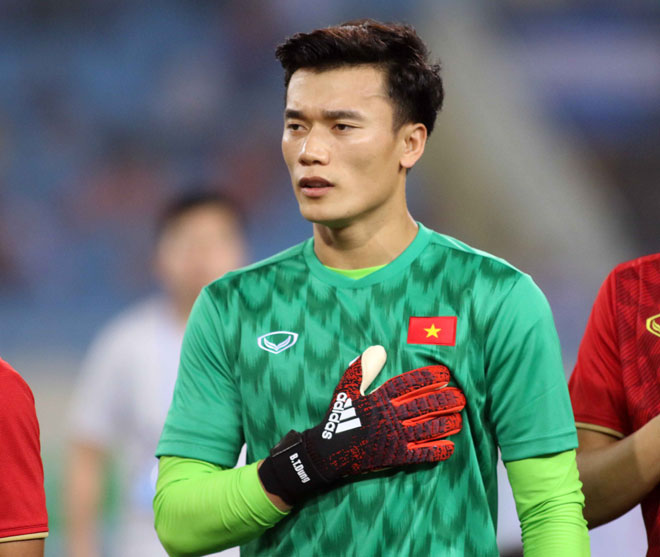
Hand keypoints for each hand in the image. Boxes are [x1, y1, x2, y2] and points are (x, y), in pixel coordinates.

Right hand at [258, 346, 465, 504]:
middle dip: (444, 400)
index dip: (428, 377)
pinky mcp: (394, 457)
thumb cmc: (337, 418)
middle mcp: (389, 416)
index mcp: (378, 398)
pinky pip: (420, 454)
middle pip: (423, 405)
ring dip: (445, 423)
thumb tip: (379, 349)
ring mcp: (393, 437)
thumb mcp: (345, 390)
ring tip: (459, 417)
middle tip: (460, 396)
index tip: (445, 374)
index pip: (408, 384)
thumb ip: (362, 369)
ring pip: (426, 428)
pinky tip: (450, 446)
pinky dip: (436, 451)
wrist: (326, 453)